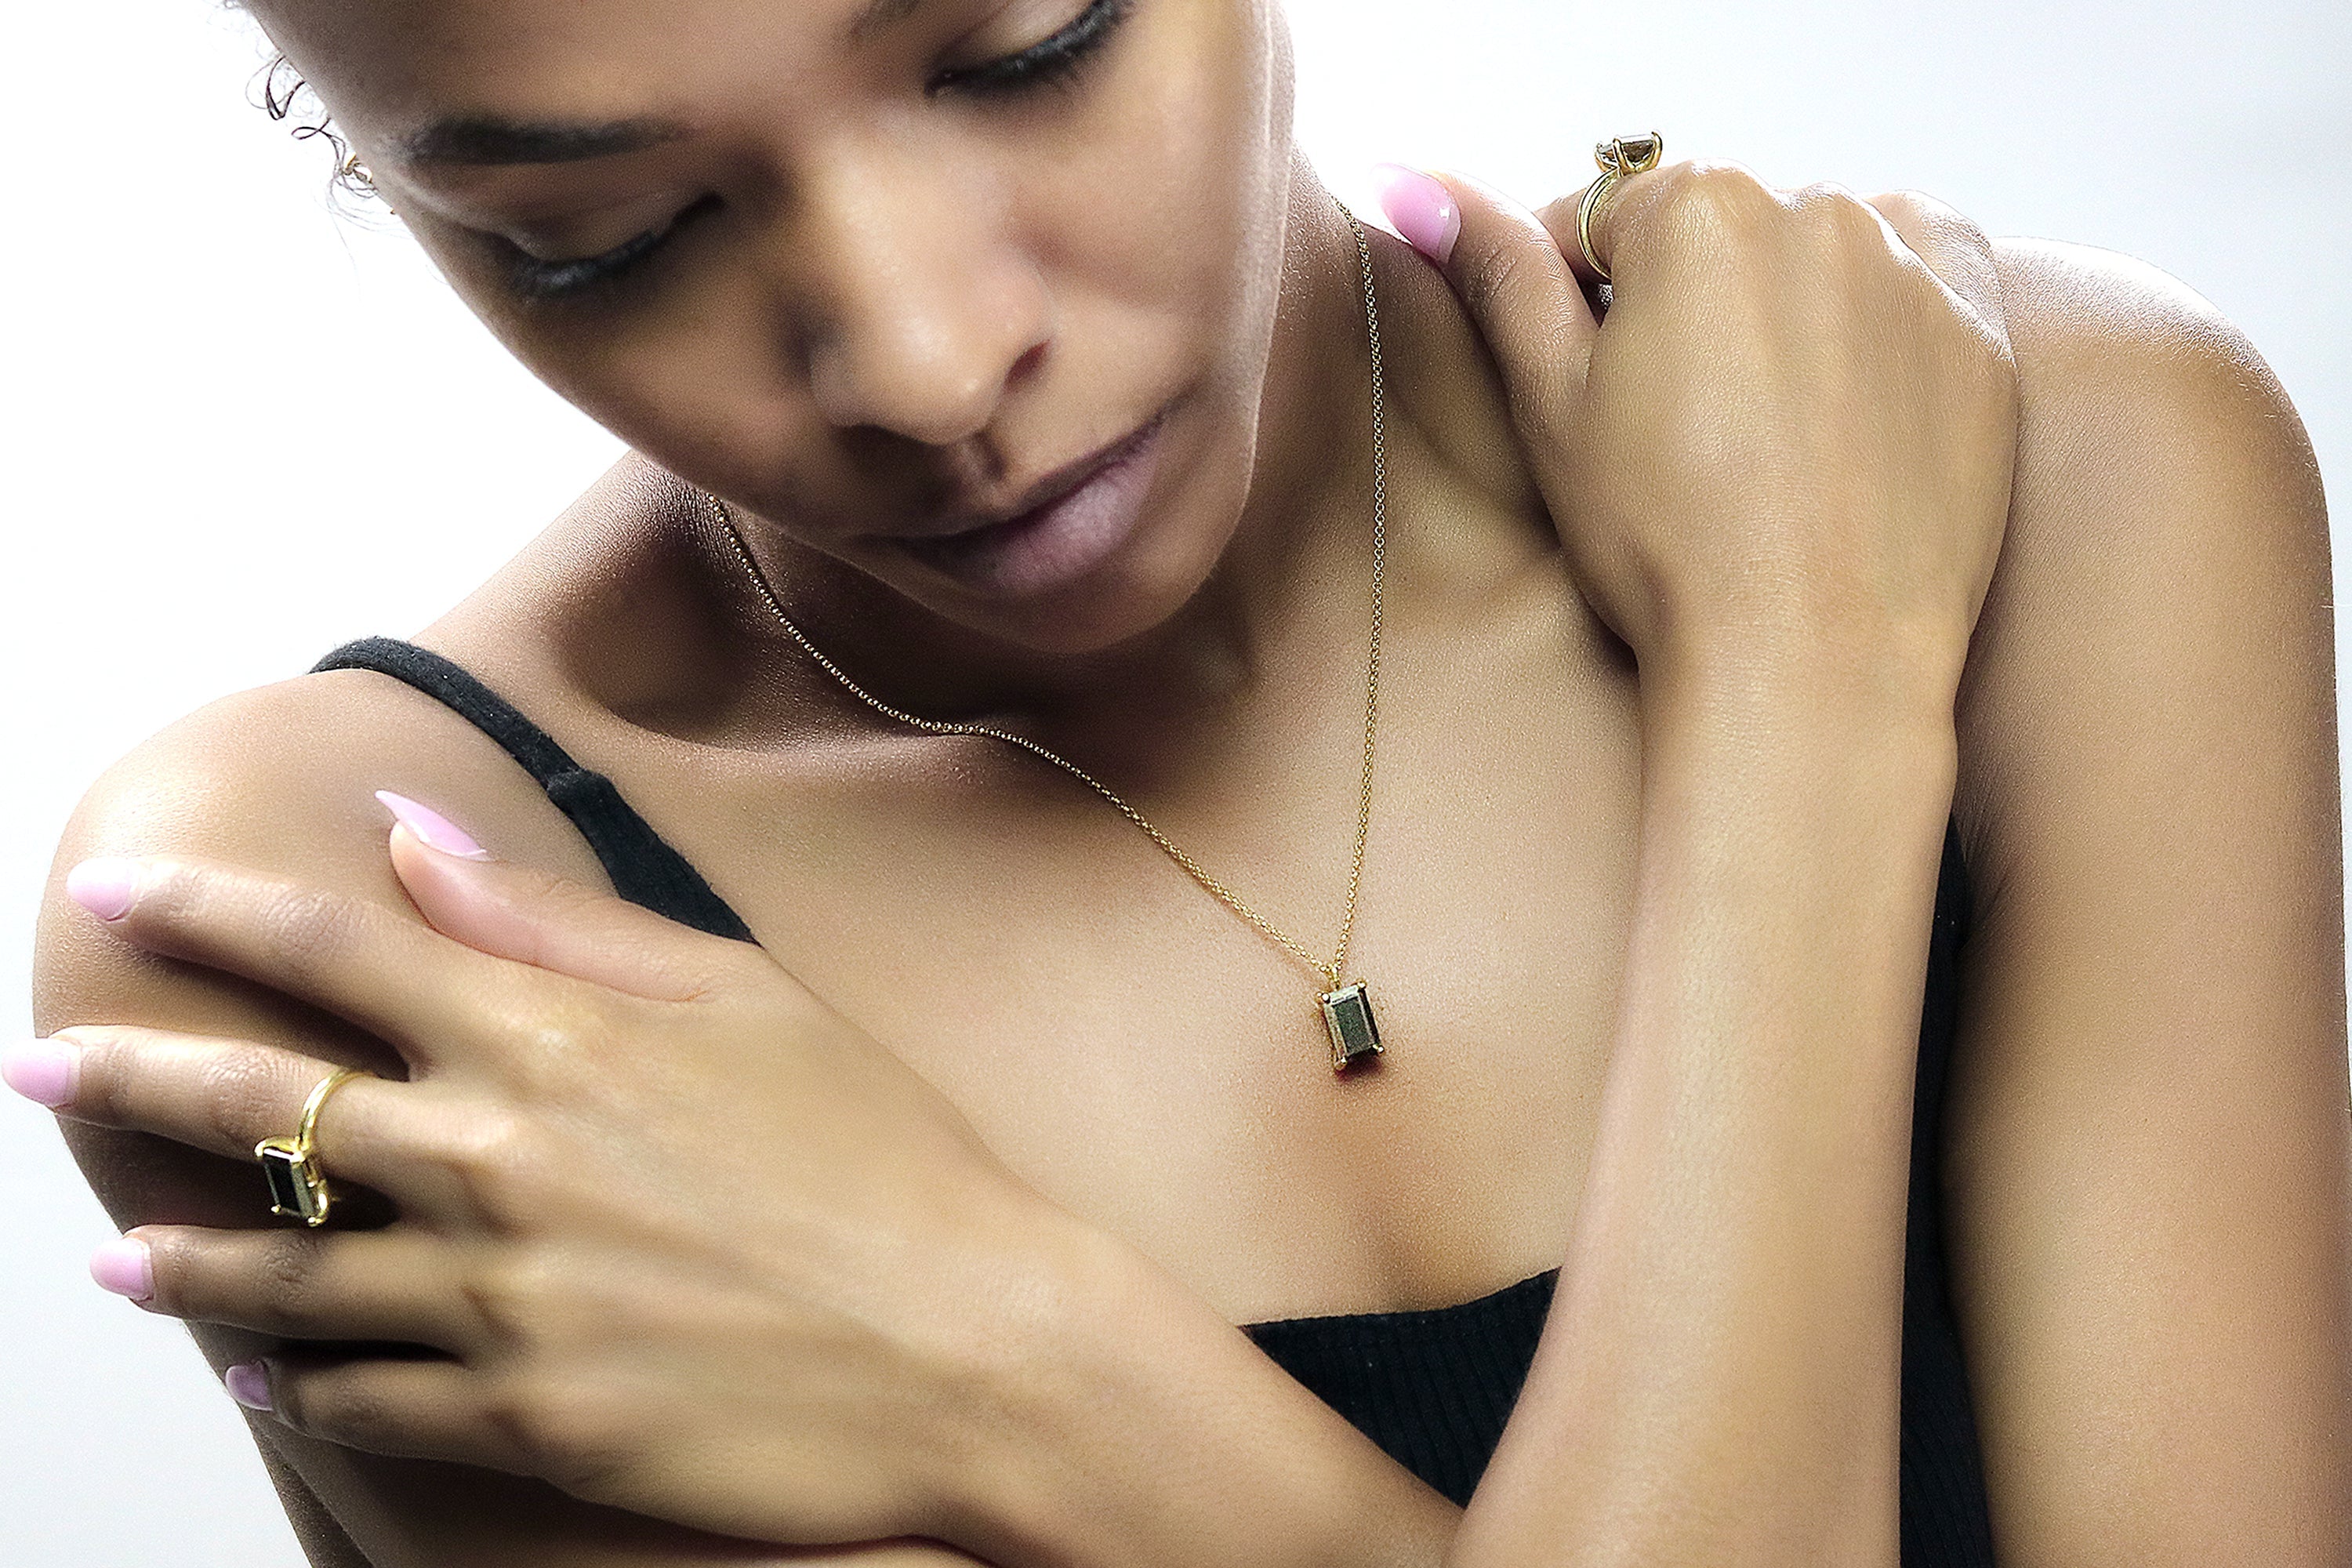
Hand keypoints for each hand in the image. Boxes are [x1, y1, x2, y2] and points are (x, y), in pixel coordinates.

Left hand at [16, 799, 1095, 1553]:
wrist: (976, 1346)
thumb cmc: (882, 1155)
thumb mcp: (745, 996)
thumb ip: (567, 920)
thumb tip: (425, 844)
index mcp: (556, 1038)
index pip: (334, 949)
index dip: (211, 913)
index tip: (123, 892)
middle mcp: (503, 1161)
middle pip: (265, 1105)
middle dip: (134, 1073)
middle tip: (44, 1063)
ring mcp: (504, 1301)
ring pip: (285, 1274)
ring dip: (183, 1259)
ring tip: (114, 1255)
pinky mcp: (528, 1418)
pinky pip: (367, 1401)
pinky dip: (299, 1384)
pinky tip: (262, 1373)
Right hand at [1376, 158, 2015, 700]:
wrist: (1814, 661)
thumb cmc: (1671, 549)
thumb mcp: (1553, 405)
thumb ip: (1497, 273)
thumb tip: (1416, 182)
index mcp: (1697, 209)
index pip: (1601, 219)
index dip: (1575, 305)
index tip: (1589, 386)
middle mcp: (1816, 207)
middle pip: (1714, 231)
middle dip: (1682, 302)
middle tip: (1675, 430)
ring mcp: (1910, 265)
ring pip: (1810, 250)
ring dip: (1779, 305)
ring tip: (1758, 430)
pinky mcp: (1977, 327)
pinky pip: (1914, 279)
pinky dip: (1875, 316)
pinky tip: (1837, 406)